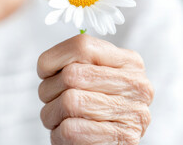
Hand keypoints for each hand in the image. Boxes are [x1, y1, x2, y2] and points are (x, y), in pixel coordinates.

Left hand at [38, 34, 153, 144]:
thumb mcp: (90, 74)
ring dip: (52, 113)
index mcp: (128, 61)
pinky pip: (71, 130)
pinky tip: (67, 132)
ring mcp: (133, 113)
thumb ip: (75, 61)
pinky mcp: (122, 139)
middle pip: (71, 75)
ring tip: (60, 117)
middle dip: (50, 89)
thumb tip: (46, 64)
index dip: (53, 58)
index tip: (46, 72)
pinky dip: (59, 133)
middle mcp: (136, 84)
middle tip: (52, 99)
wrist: (109, 144)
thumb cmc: (95, 105)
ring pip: (69, 102)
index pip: (81, 46)